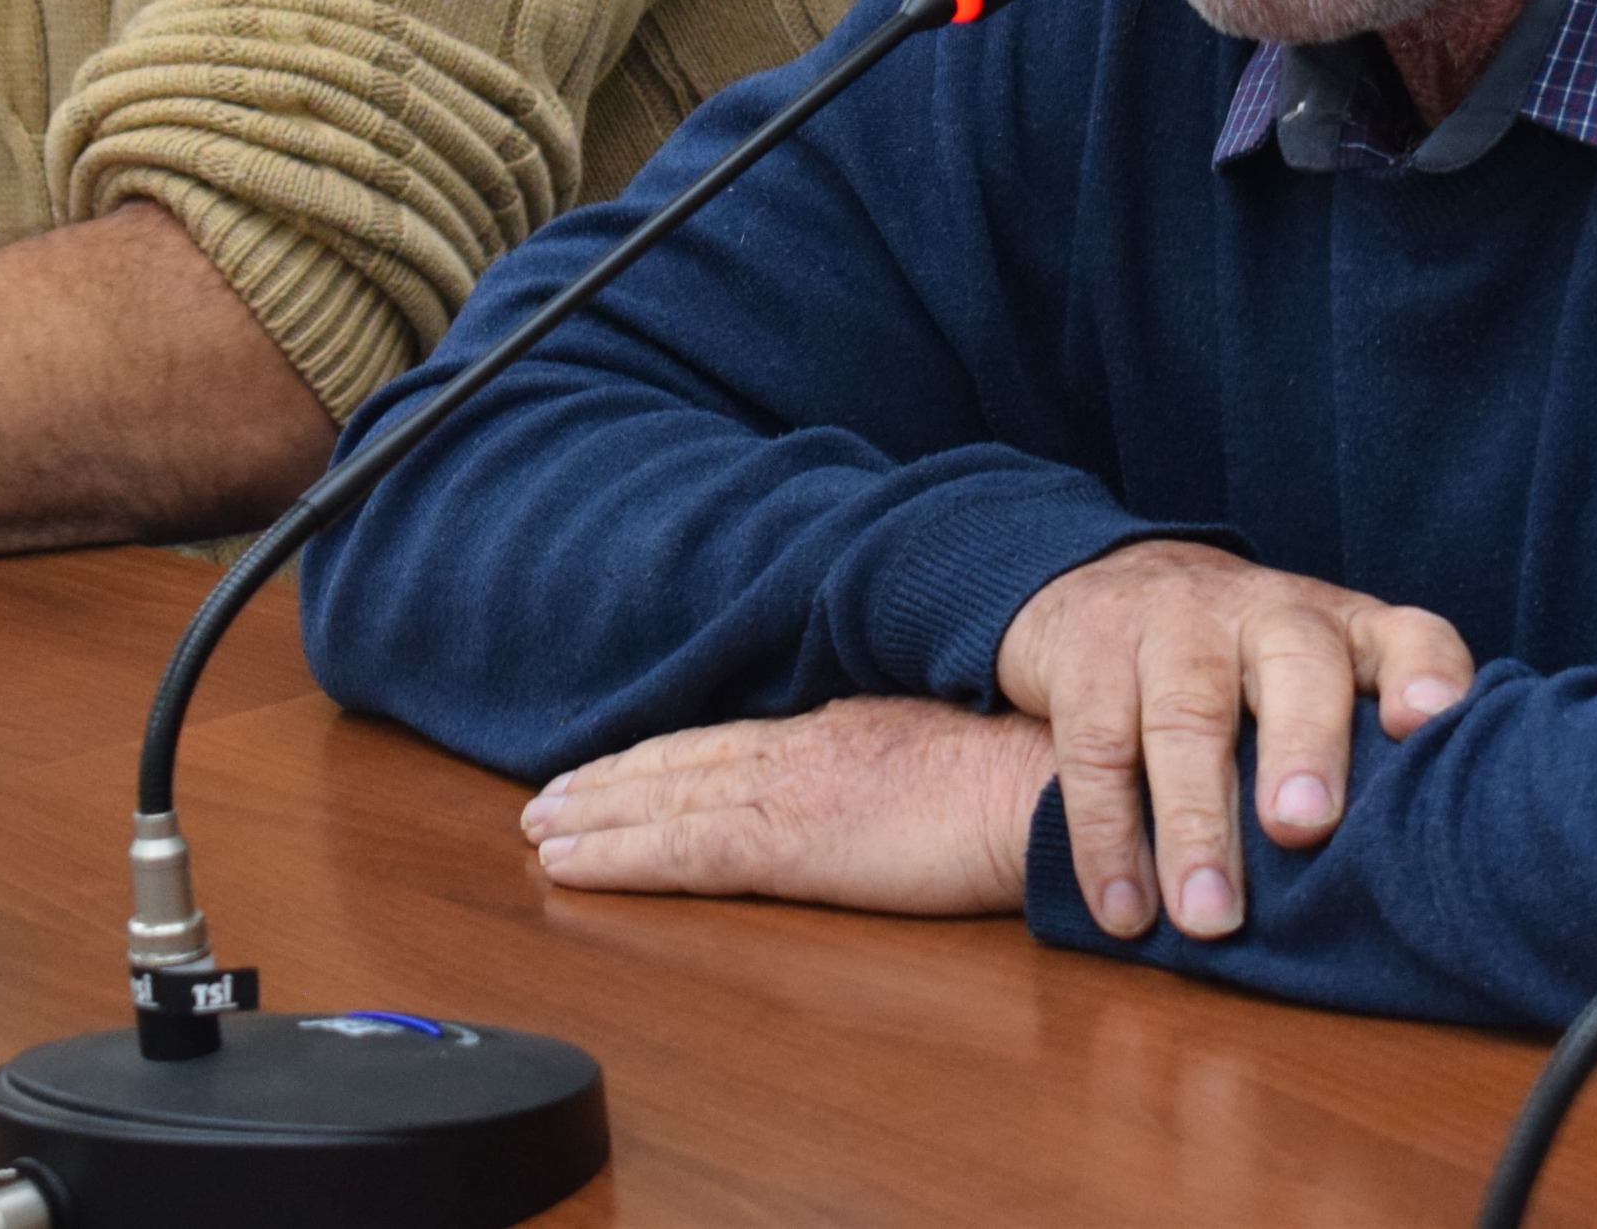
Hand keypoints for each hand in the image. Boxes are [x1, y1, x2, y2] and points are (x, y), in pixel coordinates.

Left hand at [518, 698, 1051, 916]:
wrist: (1054, 788)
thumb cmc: (1032, 784)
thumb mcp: (958, 758)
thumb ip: (907, 771)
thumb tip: (894, 788)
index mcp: (847, 730)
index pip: (737, 745)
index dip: (670, 757)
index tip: (620, 767)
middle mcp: (806, 749)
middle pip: (685, 764)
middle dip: (613, 781)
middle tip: (548, 799)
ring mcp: (793, 792)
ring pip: (667, 802)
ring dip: (597, 815)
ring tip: (542, 828)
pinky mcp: (792, 843)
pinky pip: (682, 852)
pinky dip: (619, 857)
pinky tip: (573, 865)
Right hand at [993, 539, 1471, 943]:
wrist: (1110, 583)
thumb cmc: (1241, 668)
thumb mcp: (1314, 686)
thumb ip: (1367, 752)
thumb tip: (1427, 878)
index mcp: (1342, 628)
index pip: (1406, 634)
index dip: (1423, 672)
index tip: (1426, 720)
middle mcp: (1267, 613)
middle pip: (1296, 667)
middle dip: (1303, 746)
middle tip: (1302, 827)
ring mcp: (1173, 624)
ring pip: (1187, 717)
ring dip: (1197, 824)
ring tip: (1209, 916)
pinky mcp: (1089, 650)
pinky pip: (1098, 747)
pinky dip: (1107, 837)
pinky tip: (1124, 910)